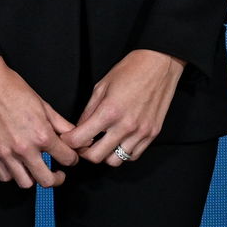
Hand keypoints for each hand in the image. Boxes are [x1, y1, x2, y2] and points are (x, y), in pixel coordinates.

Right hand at [0, 57, 79, 188]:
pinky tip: (16, 165)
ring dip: (34, 178)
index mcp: (42, 135)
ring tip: (35, 169)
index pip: (67, 159)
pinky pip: (5, 176)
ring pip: (26, 183)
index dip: (72, 159)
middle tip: (57, 173)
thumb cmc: (13, 89)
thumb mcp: (44, 105)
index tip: (69, 157)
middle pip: (47, 180)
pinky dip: (12, 174)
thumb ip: (62, 125)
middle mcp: (24, 148)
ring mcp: (6, 153)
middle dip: (57, 178)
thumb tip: (79, 137)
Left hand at [61, 49, 184, 166]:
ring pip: (115, 161)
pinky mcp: (152, 135)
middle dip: (83, 152)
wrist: (159, 65)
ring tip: (100, 143)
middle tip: (81, 144)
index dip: (69, 141)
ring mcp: (141, 133)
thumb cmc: (129, 71)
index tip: (67, 138)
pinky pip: (133, 155)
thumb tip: (79, 128)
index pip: (80, 139)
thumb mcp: (101, 86)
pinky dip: (122, 153)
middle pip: (96, 157)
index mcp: (109, 112)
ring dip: (104, 155)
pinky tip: (117, 141)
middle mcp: (125, 126)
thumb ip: (89, 110)